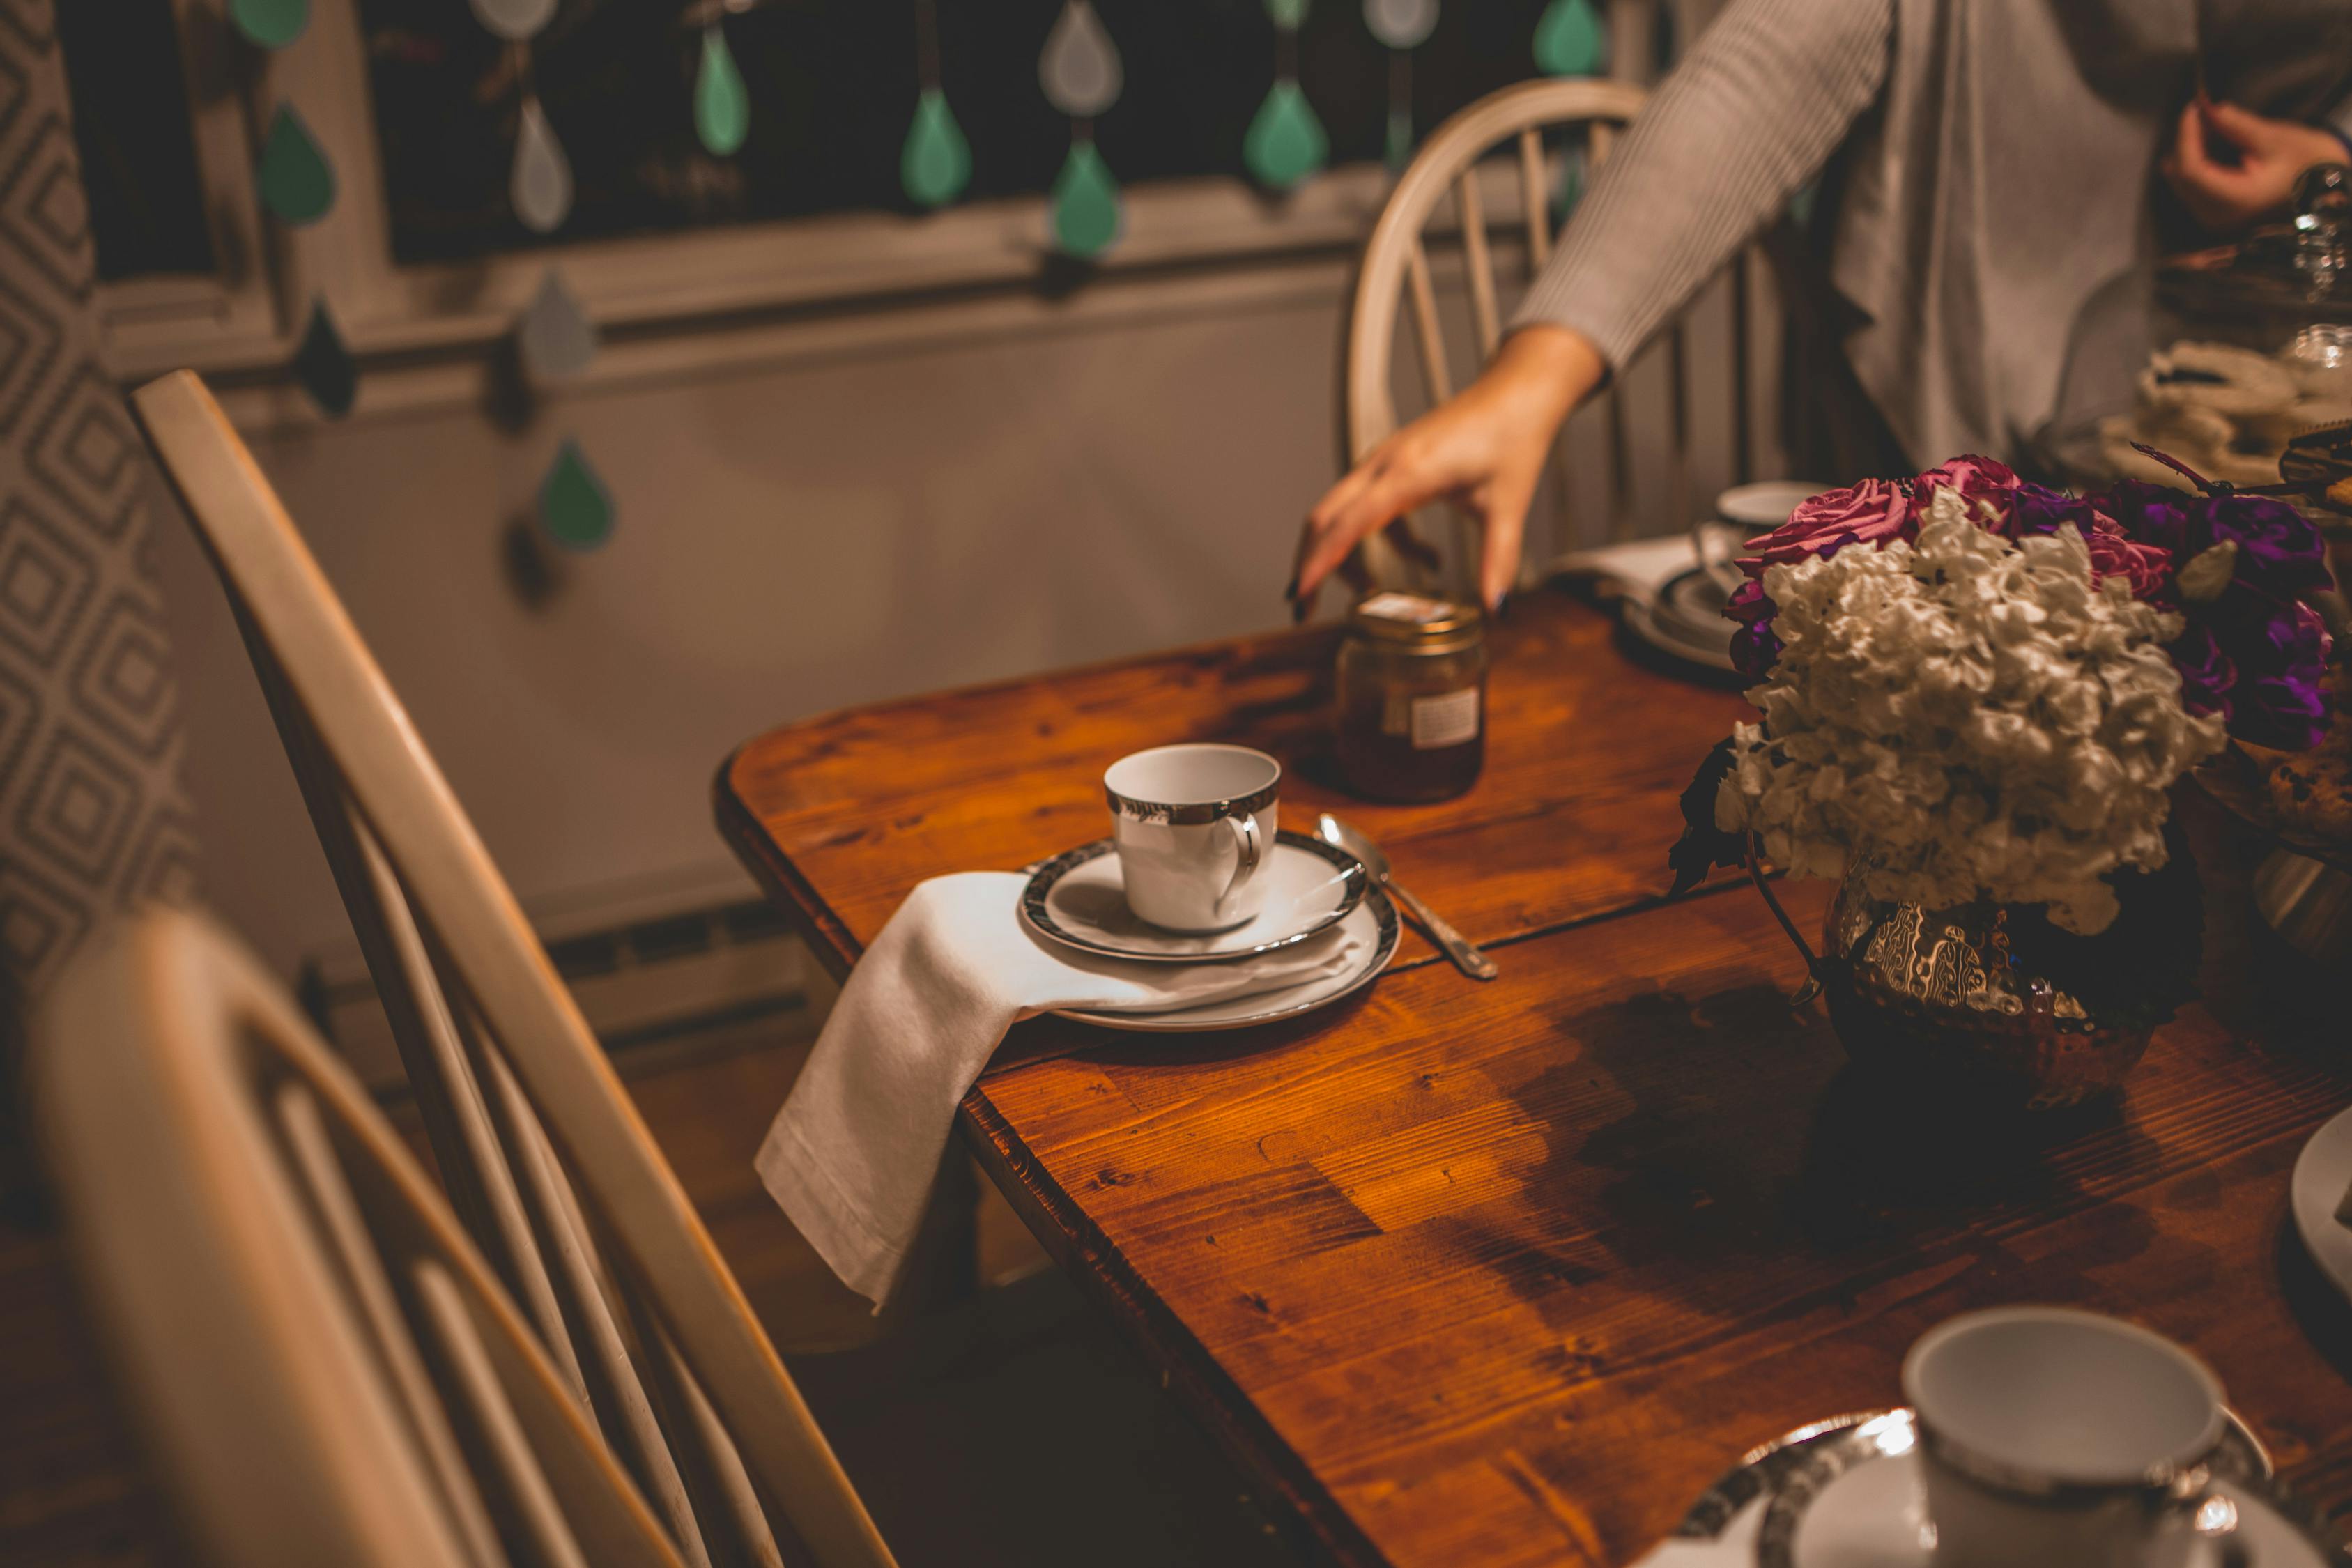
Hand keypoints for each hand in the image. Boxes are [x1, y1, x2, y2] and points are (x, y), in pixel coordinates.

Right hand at [1291, 324, 1605, 615]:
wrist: (1516, 393)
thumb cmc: (1512, 438)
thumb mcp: (1507, 506)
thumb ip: (1498, 559)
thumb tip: (1495, 608)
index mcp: (1409, 472)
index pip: (1350, 522)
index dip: (1322, 561)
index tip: (1302, 594)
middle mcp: (1385, 464)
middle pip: (1324, 516)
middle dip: (1310, 562)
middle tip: (1305, 607)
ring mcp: (1383, 461)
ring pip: (1339, 511)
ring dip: (1340, 552)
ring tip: (1364, 593)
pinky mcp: (1392, 463)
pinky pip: (1367, 506)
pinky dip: (1381, 538)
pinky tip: (1426, 558)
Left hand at [2161, 97, 2346, 232]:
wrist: (2330, 188)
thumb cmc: (2310, 164)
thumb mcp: (2276, 139)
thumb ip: (2237, 126)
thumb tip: (2209, 109)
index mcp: (2236, 201)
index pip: (2191, 170)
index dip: (2186, 137)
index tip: (2193, 108)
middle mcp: (2218, 216)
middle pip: (2181, 177)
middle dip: (2186, 141)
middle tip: (2202, 112)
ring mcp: (2215, 217)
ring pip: (2182, 182)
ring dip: (2190, 150)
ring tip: (2209, 124)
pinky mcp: (2217, 213)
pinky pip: (2193, 186)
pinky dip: (2198, 161)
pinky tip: (2211, 141)